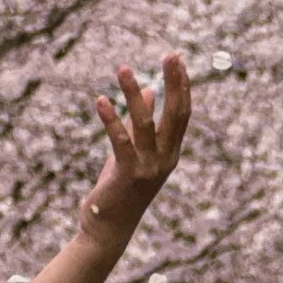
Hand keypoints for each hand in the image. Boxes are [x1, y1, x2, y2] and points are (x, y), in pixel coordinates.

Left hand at [78, 52, 190, 247]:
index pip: (182, 114)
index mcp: (170, 153)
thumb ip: (142, 123)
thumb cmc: (120, 189)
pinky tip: (100, 100)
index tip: (177, 59)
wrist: (108, 228)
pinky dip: (110, 119)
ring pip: (145, 123)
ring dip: (132, 94)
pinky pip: (120, 140)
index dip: (182, 86)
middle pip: (175, 114)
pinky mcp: (128, 174)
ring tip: (122, 69)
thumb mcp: (133, 152)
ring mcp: (148, 168)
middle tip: (171, 55)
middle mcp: (165, 159)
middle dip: (174, 82)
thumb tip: (149, 91)